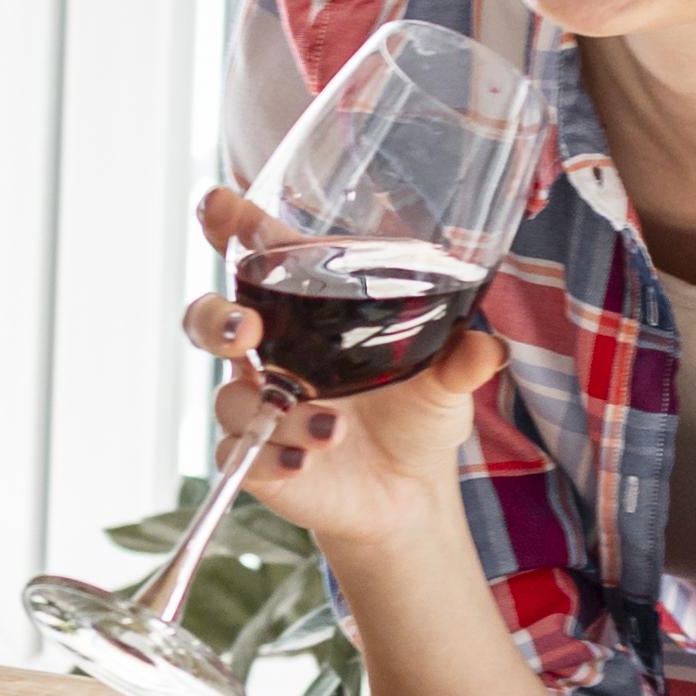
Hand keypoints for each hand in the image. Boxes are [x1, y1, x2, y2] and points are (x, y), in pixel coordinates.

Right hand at [180, 184, 500, 554]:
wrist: (406, 491)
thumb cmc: (413, 413)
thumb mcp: (444, 381)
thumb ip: (461, 360)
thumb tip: (487, 350)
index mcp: (305, 313)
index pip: (256, 258)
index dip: (228, 226)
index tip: (218, 204)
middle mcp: (271, 353)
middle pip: (209, 321)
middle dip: (215, 319)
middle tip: (246, 328)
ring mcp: (258, 406)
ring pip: (232, 397)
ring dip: (278, 410)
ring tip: (333, 431)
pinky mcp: (255, 457)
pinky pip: (238, 454)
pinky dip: (269, 457)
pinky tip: (304, 463)